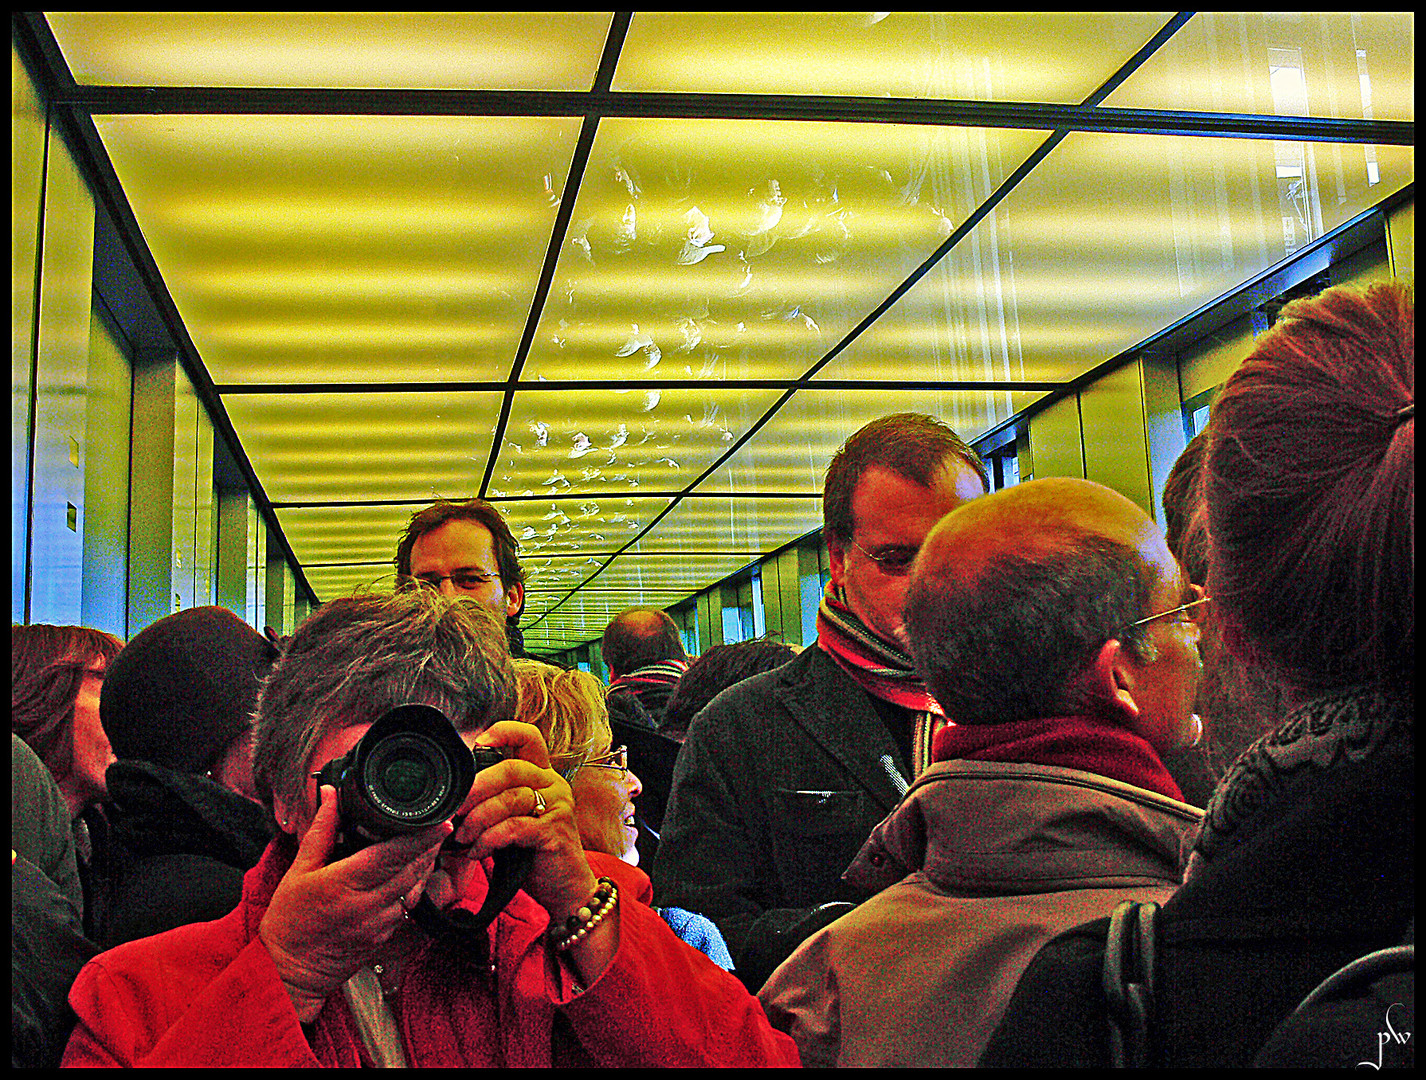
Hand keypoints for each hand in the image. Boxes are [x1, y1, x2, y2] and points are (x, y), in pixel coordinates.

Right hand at [257, 785, 451, 1022]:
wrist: (288, 972)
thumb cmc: (288, 922)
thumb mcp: (299, 870)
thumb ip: (322, 830)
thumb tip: (331, 796)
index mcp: (344, 884)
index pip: (394, 855)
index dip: (422, 837)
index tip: (440, 822)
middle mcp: (367, 905)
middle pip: (413, 869)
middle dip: (430, 846)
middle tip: (438, 826)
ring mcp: (379, 924)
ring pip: (416, 889)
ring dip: (425, 866)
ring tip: (428, 845)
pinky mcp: (384, 936)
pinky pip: (408, 907)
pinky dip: (413, 887)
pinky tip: (410, 874)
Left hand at [440, 721, 596, 918]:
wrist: (565, 888)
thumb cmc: (534, 853)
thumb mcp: (515, 819)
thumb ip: (496, 800)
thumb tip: (457, 796)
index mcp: (543, 775)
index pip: (529, 737)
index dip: (504, 732)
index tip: (478, 743)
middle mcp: (554, 784)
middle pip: (510, 768)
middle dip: (476, 787)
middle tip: (455, 808)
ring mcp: (558, 806)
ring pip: (509, 798)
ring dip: (478, 819)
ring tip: (463, 836)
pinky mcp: (553, 831)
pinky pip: (513, 827)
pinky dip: (489, 839)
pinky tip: (477, 850)